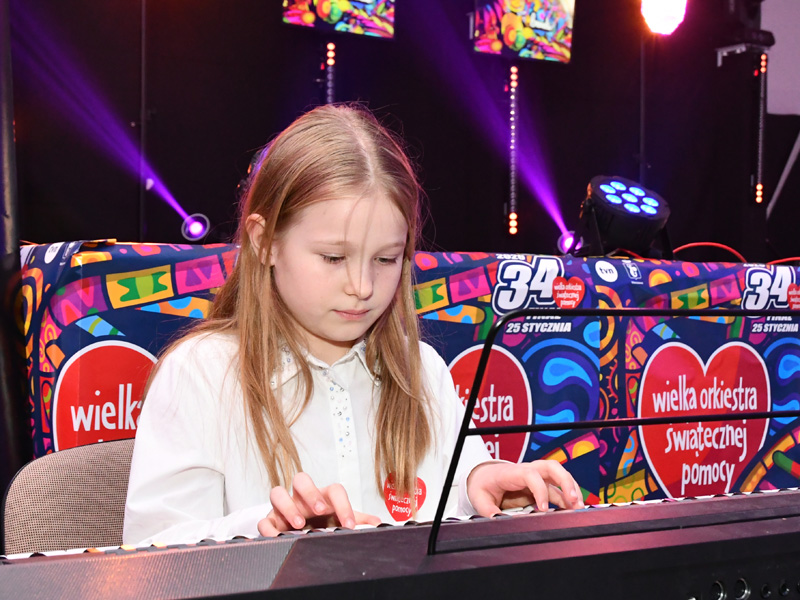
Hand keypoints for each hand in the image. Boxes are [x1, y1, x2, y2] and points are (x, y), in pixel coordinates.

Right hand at [257, 472, 380, 535]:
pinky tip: (276, 538)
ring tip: (298, 524)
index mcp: (322, 495)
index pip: (334, 490)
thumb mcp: (338, 520)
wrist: (298, 532)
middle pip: (301, 479)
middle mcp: (301, 497)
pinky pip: (263, 520)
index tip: (350, 526)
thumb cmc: (321, 522)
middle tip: (320, 511)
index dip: (343, 505)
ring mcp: (283, 507)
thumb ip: (356, 519)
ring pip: (277, 492)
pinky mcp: (269, 520)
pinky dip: (267, 528)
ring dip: (288, 506)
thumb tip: (379, 522)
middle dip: (310, 493)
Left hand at [466, 460, 584, 516]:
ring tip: (579, 508)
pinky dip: (568, 497)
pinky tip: (574, 510)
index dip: (540, 489)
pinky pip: (558, 488)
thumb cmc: (483, 485)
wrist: (484, 476)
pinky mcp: (541, 485)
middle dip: (565, 481)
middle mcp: (527, 471)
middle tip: (573, 500)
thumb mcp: (480, 498)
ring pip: (559, 475)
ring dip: (572, 489)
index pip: (530, 474)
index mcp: (511, 472)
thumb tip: (501, 522)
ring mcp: (536, 476)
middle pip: (551, 467)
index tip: (543, 508)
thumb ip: (489, 511)